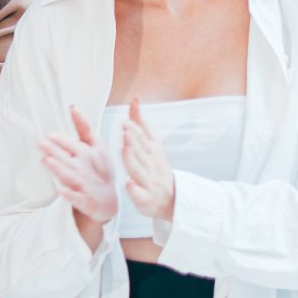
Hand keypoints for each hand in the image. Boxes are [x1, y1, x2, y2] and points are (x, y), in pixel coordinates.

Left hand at [36, 106, 117, 251]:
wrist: (109, 200)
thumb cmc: (99, 168)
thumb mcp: (96, 146)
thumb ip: (83, 127)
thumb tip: (73, 105)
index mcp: (89, 153)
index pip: (74, 145)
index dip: (62, 140)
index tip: (48, 134)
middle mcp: (86, 168)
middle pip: (68, 159)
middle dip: (55, 151)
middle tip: (40, 142)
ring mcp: (86, 185)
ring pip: (70, 176)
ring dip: (59, 169)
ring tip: (46, 160)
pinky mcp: (85, 201)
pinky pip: (77, 198)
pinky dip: (69, 195)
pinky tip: (60, 191)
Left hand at [118, 97, 175, 228]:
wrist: (173, 199)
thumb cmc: (155, 167)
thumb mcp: (151, 143)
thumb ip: (140, 122)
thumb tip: (135, 98)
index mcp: (152, 152)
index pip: (143, 139)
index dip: (135, 131)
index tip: (125, 122)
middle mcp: (151, 165)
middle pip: (141, 152)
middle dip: (134, 141)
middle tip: (125, 131)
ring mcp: (149, 182)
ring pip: (139, 170)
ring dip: (133, 160)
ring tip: (125, 150)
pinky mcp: (145, 199)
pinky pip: (140, 194)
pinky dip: (134, 190)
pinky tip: (128, 184)